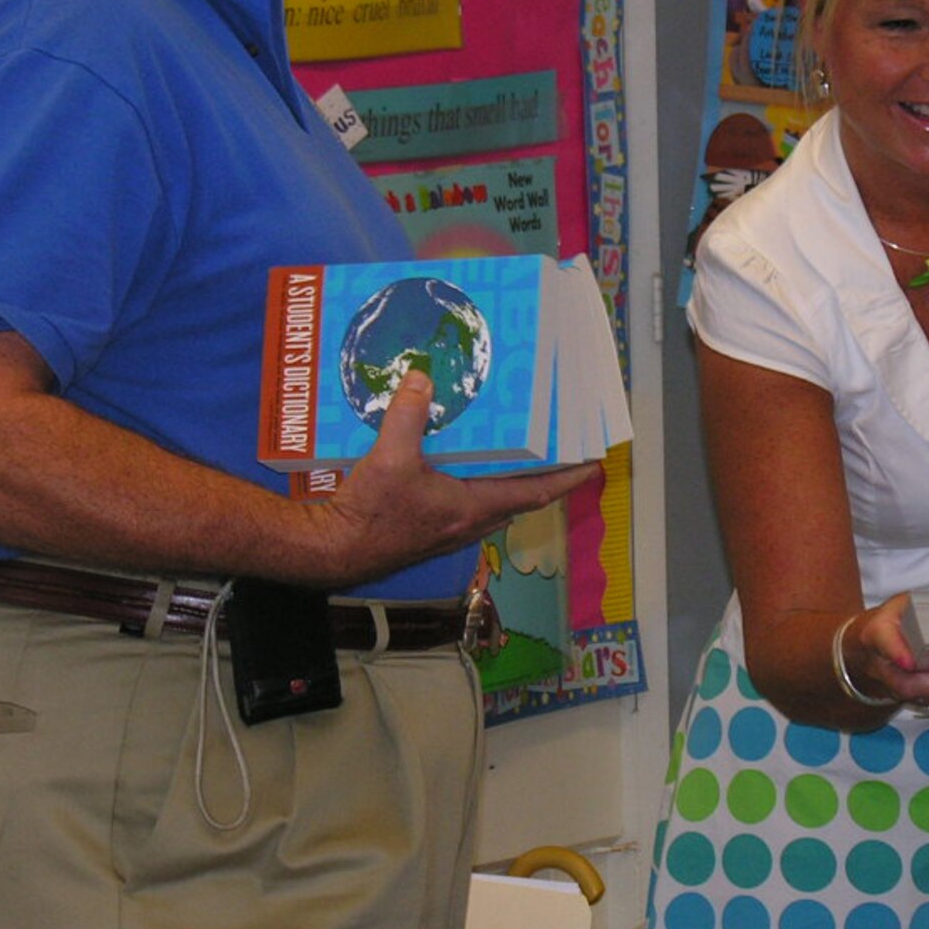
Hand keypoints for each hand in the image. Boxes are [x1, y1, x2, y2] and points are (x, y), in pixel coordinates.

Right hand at [314, 372, 598, 581]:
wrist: (334, 550)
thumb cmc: (369, 514)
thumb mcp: (388, 458)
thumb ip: (407, 415)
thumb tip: (421, 378)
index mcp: (473, 508)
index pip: (536, 492)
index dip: (568, 477)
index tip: (594, 462)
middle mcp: (470, 522)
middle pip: (521, 496)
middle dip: (544, 473)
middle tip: (558, 445)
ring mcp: (452, 528)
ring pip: (495, 501)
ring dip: (511, 478)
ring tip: (520, 448)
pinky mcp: (432, 527)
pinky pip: (469, 501)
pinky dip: (478, 481)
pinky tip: (463, 460)